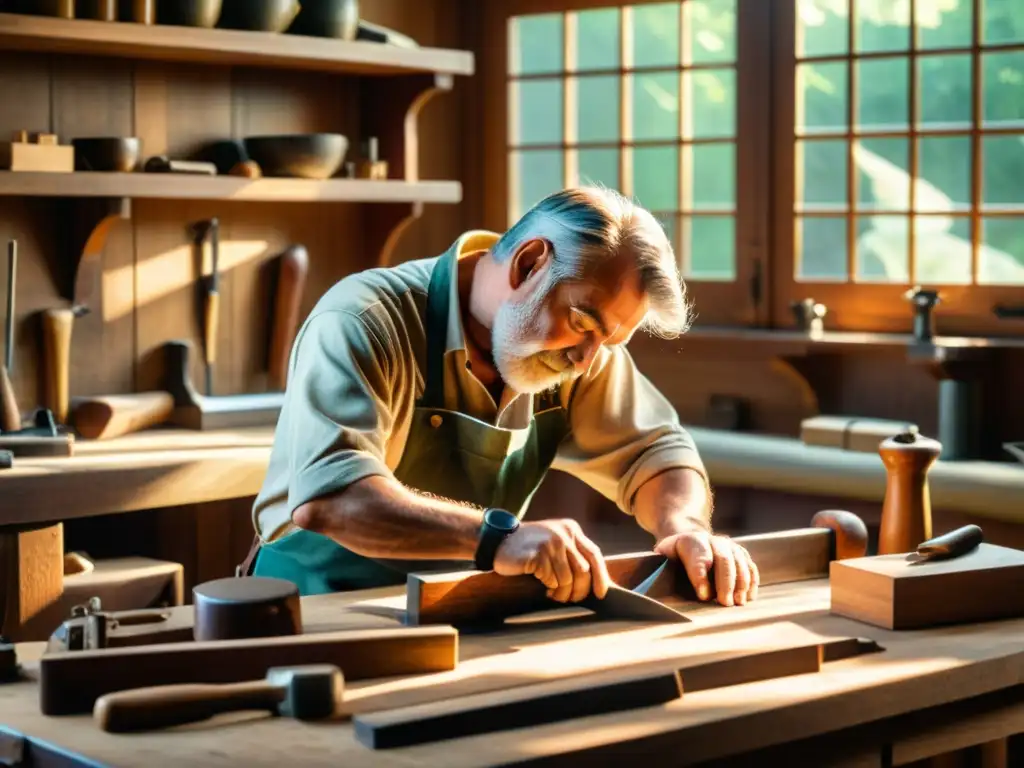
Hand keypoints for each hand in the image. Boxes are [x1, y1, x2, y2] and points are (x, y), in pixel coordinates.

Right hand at [493, 520, 610, 602]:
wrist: (498, 540)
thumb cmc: (530, 547)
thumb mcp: (555, 541)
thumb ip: (573, 553)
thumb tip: (594, 580)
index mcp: (571, 529)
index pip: (594, 554)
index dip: (600, 576)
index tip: (600, 594)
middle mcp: (564, 534)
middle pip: (583, 570)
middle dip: (579, 590)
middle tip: (569, 599)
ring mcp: (551, 543)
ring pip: (567, 579)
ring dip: (562, 592)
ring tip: (553, 594)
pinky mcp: (538, 554)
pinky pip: (551, 580)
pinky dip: (548, 587)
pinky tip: (542, 587)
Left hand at [655, 529, 758, 605]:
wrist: (689, 541)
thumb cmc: (672, 559)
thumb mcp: (660, 559)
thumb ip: (657, 571)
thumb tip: (648, 594)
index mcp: (689, 541)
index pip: (698, 556)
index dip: (701, 576)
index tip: (703, 596)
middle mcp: (712, 540)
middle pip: (723, 559)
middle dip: (725, 582)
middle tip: (725, 603)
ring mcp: (729, 546)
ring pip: (740, 561)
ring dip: (741, 583)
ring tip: (739, 603)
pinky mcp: (740, 554)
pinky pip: (750, 566)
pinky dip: (752, 581)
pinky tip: (749, 597)